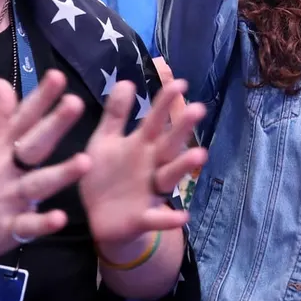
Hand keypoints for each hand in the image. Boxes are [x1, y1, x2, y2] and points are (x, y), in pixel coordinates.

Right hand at [0, 71, 91, 262]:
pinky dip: (42, 222)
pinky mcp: (8, 228)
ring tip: (85, 162)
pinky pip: (27, 226)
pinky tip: (60, 218)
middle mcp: (7, 169)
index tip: (57, 76)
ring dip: (61, 174)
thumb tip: (2, 81)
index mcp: (2, 148)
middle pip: (34, 143)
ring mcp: (8, 199)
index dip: (41, 97)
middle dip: (55, 124)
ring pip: (38, 184)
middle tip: (76, 102)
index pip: (24, 118)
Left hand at [79, 79, 207, 251]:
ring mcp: (150, 191)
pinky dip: (168, 218)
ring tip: (200, 154)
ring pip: (170, 176)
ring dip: (184, 166)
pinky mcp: (142, 217)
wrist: (100, 219)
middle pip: (169, 144)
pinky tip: (183, 216)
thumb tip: (126, 81)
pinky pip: (157, 218)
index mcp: (141, 145)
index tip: (180, 82)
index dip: (165, 102)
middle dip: (182, 128)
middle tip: (198, 109)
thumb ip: (115, 115)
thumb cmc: (107, 176)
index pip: (156, 120)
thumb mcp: (105, 142)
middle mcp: (151, 165)